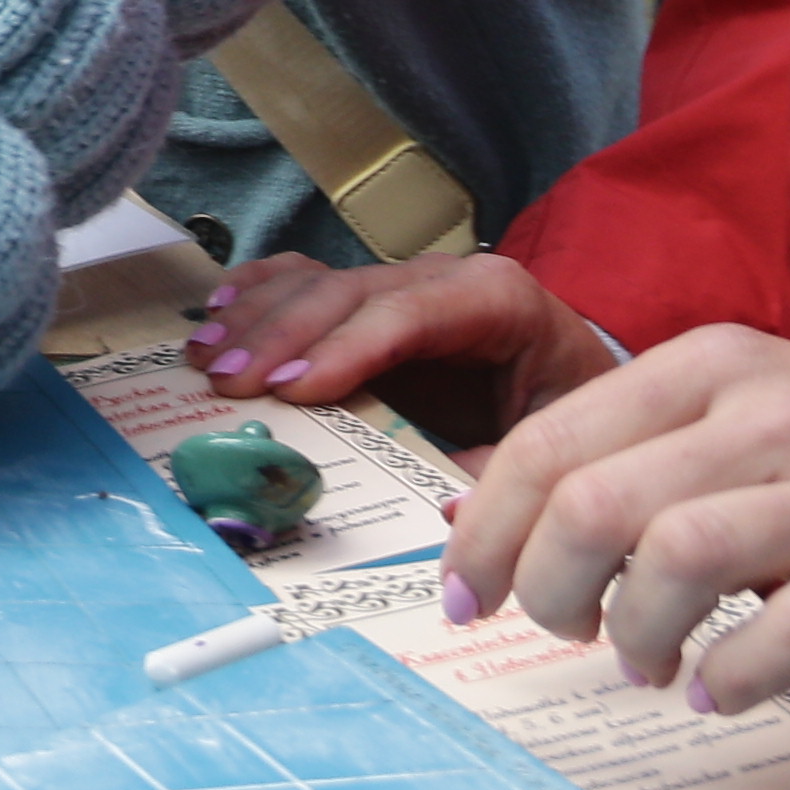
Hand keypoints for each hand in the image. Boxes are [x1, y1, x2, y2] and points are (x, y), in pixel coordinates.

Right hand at [191, 247, 624, 455]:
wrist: (584, 390)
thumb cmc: (567, 421)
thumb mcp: (550, 452)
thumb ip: (496, 479)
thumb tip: (443, 512)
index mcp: (498, 302)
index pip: (409, 314)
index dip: (344, 350)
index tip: (289, 390)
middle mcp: (447, 278)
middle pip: (350, 292)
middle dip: (282, 337)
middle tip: (228, 383)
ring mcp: (406, 281)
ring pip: (319, 281)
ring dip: (256, 317)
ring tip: (206, 357)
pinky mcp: (375, 299)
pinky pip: (308, 278)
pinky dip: (260, 293)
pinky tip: (219, 313)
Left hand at [434, 325, 789, 712]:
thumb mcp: (753, 421)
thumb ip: (637, 455)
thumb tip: (489, 509)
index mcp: (718, 367)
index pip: (553, 439)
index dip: (487, 526)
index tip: (465, 591)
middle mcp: (775, 415)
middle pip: (594, 501)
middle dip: (547, 586)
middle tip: (564, 631)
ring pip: (675, 558)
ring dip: (633, 632)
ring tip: (647, 662)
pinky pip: (787, 633)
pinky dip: (730, 676)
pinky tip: (719, 692)